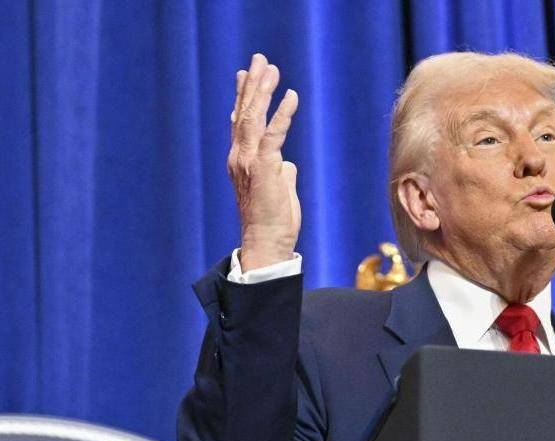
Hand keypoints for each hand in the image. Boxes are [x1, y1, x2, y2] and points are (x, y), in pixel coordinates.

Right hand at [227, 53, 300, 270]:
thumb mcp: (278, 191)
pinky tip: (291, 96)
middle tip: (259, 59)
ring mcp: (249, 162)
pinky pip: (274, 135)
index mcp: (242, 161)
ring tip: (271, 67)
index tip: (245, 75)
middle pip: (244, 113)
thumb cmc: (274, 222)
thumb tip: (286, 163)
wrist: (267, 243)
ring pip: (253, 118)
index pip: (240, 123)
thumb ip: (280, 173)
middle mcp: (240, 157)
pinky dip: (283, 114)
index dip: (243, 97)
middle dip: (252, 84)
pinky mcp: (264, 168)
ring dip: (263, 91)